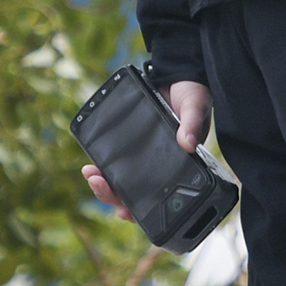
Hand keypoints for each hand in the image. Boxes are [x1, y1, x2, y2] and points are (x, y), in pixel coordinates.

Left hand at [84, 80, 209, 213]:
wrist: (179, 73)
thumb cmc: (194, 95)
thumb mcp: (195, 108)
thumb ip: (192, 124)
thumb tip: (187, 144)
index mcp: (179, 165)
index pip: (160, 197)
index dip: (141, 210)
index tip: (124, 212)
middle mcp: (160, 165)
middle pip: (134, 193)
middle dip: (112, 194)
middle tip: (98, 183)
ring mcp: (144, 155)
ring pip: (121, 180)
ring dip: (104, 183)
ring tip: (89, 173)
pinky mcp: (130, 141)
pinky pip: (115, 160)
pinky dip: (103, 164)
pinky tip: (92, 163)